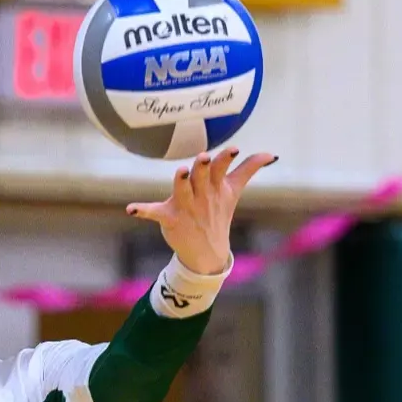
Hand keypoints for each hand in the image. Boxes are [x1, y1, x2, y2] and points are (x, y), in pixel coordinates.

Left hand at [125, 147, 276, 274]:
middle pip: (202, 178)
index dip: (226, 159)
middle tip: (204, 158)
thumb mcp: (233, 191)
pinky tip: (130, 209)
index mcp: (216, 187)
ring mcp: (186, 207)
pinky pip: (154, 212)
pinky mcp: (170, 218)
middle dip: (203, 168)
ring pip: (182, 191)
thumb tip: (271, 154)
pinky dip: (142, 210)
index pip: (223, 170)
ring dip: (180, 182)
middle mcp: (202, 196)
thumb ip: (249, 169)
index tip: (233, 150)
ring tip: (180, 171)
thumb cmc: (218, 213)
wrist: (207, 252)